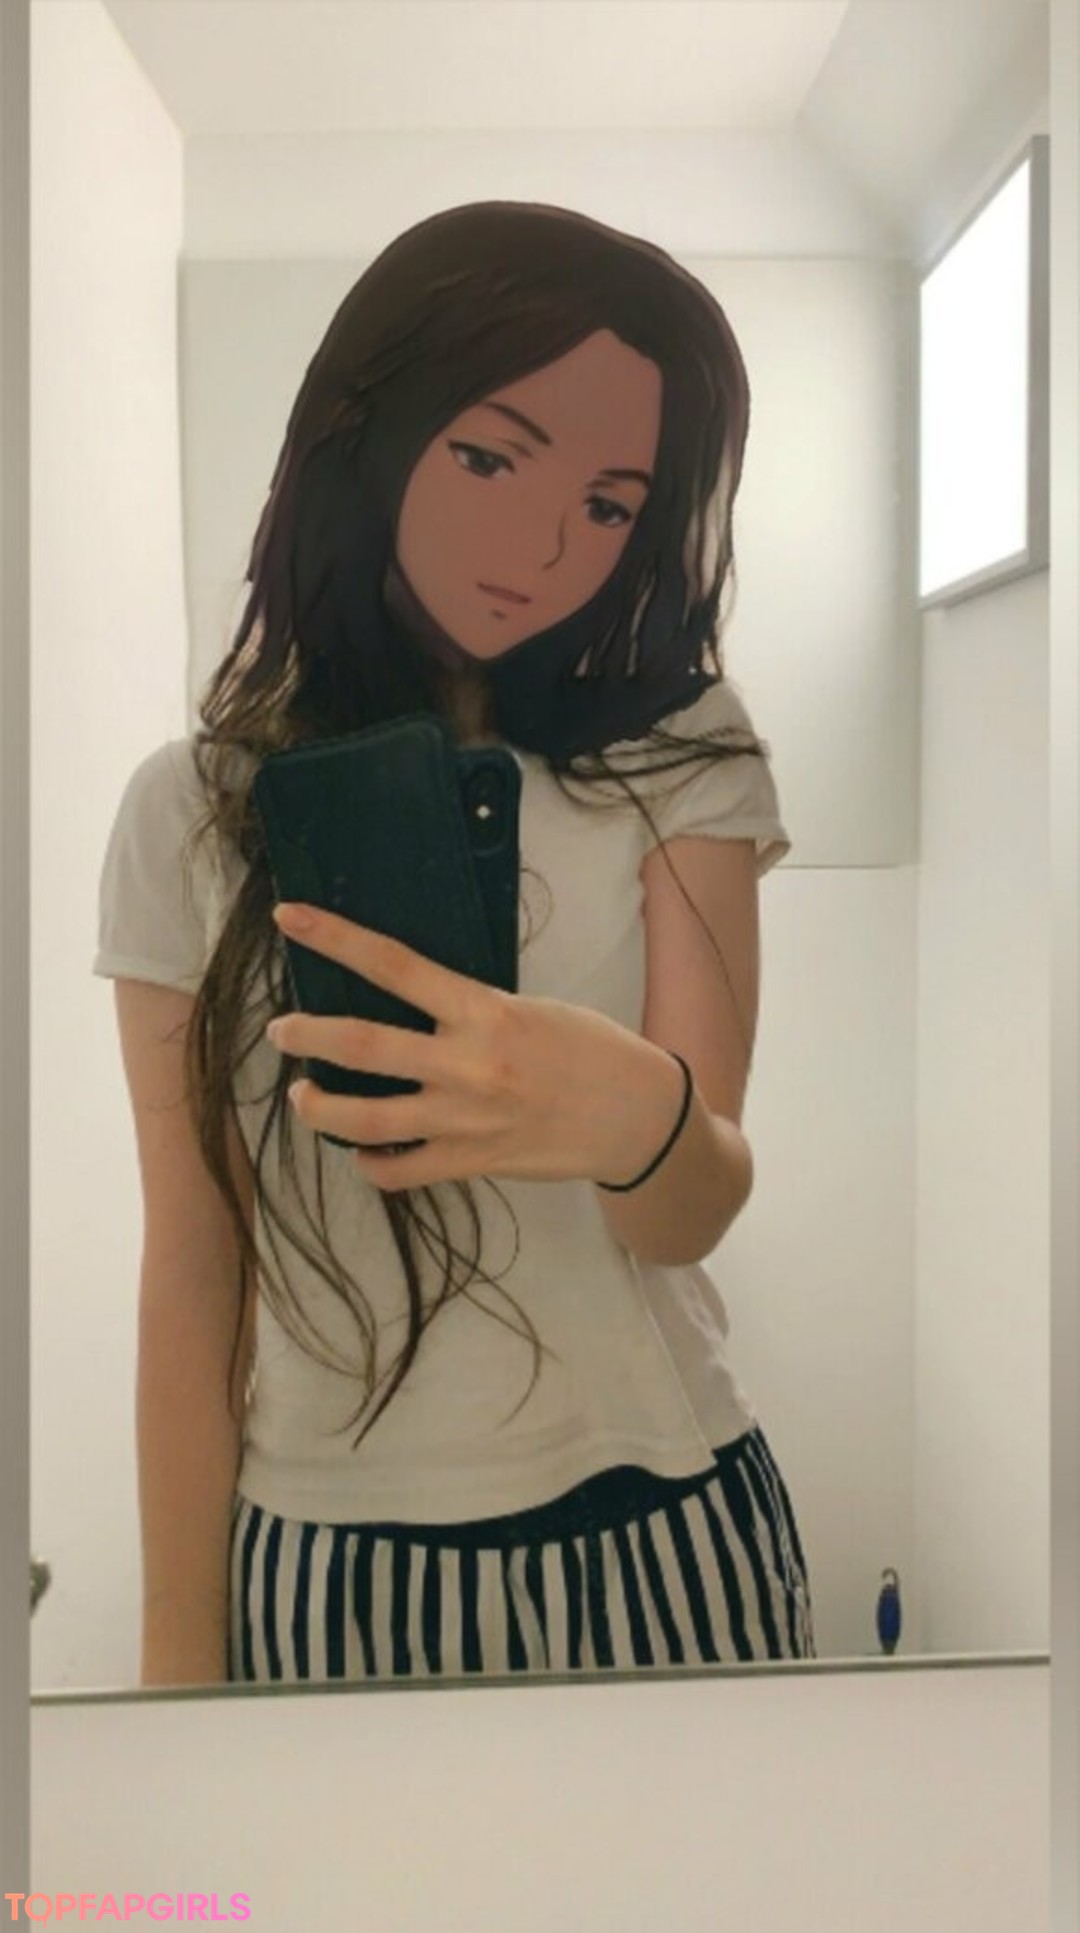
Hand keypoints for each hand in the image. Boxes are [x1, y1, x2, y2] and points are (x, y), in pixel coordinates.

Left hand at [267, 902, 683, 1192]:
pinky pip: (399, 1171)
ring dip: (320, 1106)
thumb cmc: (590, 1051)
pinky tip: (361, 1150)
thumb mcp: (532, 1008)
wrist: (636, 1117)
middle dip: (307, 1035)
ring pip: (366, 1120)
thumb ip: (472, 1010)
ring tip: (302, 1094)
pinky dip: (370, 1163)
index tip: (291, 918)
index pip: (394, 965)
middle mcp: (466, 1065)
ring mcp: (464, 1121)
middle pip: (362, 1045)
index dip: (335, 938)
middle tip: (280, 1031)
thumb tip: (417, 1006)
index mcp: (484, 1011)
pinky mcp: (470, 1163)